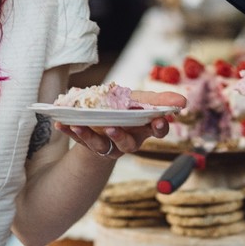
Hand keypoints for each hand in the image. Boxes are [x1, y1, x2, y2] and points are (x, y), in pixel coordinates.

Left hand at [57, 90, 186, 158]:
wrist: (105, 121)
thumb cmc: (127, 109)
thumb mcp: (141, 101)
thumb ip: (159, 100)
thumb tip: (183, 100)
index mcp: (144, 129)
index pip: (157, 132)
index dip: (160, 128)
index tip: (160, 121)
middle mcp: (127, 142)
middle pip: (127, 144)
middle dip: (120, 136)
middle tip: (112, 128)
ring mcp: (108, 145)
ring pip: (101, 145)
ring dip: (89, 136)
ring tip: (79, 124)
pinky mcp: (89, 144)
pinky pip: (79, 140)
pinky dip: (70, 131)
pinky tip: (61, 122)